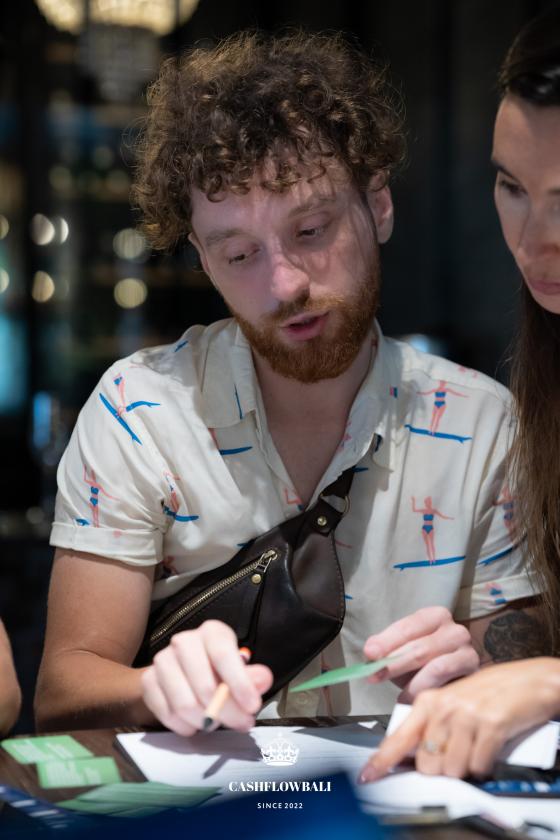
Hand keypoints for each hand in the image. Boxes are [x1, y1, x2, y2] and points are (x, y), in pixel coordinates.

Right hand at [141, 620, 273, 734]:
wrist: (180, 672)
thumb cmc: (216, 670)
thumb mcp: (239, 670)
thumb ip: (253, 677)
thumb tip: (262, 680)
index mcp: (211, 632)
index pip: (223, 655)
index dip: (239, 684)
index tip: (252, 707)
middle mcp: (184, 641)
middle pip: (205, 685)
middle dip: (226, 712)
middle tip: (241, 724)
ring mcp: (163, 660)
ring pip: (185, 703)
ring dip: (205, 721)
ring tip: (217, 724)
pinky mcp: (148, 680)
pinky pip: (167, 713)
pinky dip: (184, 726)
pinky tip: (195, 725)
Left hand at [360, 658, 559, 781]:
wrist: (526, 680)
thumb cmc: (488, 693)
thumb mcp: (451, 702)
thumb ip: (429, 725)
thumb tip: (410, 756)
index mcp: (428, 700)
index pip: (399, 737)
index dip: (382, 760)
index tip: (368, 775)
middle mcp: (443, 707)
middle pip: (426, 764)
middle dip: (440, 770)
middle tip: (454, 756)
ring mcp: (466, 715)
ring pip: (451, 768)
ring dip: (464, 768)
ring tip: (473, 748)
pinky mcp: (490, 724)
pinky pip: (478, 765)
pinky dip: (484, 765)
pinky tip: (488, 748)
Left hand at [363, 606, 478, 700]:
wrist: (456, 680)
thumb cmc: (425, 665)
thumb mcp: (403, 653)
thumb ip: (388, 650)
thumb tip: (372, 652)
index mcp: (435, 617)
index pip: (407, 627)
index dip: (387, 641)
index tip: (370, 654)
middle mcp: (455, 629)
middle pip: (419, 647)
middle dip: (394, 663)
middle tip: (375, 676)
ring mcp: (467, 650)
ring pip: (435, 667)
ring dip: (412, 684)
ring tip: (399, 696)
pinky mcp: (474, 673)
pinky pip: (449, 684)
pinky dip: (428, 691)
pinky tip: (414, 700)